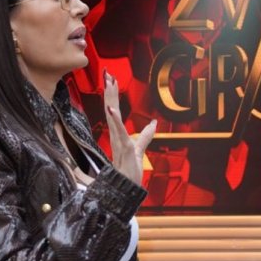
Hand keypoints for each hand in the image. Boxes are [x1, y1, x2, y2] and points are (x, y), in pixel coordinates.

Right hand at [104, 69, 156, 184]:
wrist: (125, 188)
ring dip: (111, 99)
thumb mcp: (139, 149)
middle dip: (109, 91)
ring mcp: (118, 141)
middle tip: (107, 72)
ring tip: (109, 83)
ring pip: (113, 116)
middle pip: (111, 109)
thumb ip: (145, 136)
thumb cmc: (129, 170)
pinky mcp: (124, 148)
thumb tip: (154, 123)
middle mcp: (115, 135)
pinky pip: (119, 132)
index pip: (114, 110)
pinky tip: (111, 110)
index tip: (111, 79)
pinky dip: (115, 121)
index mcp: (118, 134)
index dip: (112, 95)